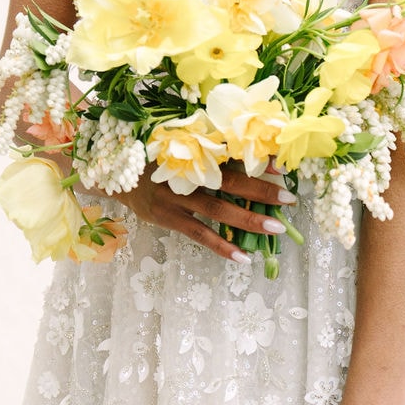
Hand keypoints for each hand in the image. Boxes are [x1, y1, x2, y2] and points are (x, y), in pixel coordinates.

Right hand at [120, 160, 295, 262]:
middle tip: (289, 199)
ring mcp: (175, 196)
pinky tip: (242, 257)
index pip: (230, 154)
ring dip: (248, 220)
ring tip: (275, 228)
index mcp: (192, 151)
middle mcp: (186, 172)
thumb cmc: (154, 159)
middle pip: (228, 181)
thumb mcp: (176, 147)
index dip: (256, 159)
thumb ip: (205, 151)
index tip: (282, 165)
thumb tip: (247, 157)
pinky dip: (221, 245)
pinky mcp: (167, 218)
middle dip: (260, 191)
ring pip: (217, 209)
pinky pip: (199, 234)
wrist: (114, 174)